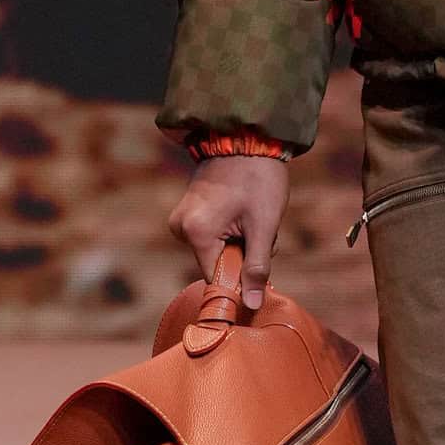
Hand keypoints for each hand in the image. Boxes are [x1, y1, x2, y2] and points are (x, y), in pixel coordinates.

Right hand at [168, 155, 292, 309]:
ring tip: (252, 215)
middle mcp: (180, 228)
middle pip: (218, 263)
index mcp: (196, 233)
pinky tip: (242, 211)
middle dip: (245, 254)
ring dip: (241, 242)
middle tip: (261, 228)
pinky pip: (212, 236)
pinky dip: (232, 231)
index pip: (216, 279)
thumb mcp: (264, 226)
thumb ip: (256, 268)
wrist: (246, 138)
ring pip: (218, 250)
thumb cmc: (258, 179)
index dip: (239, 281)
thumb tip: (251, 305)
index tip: (259, 270)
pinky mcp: (187, 212)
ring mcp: (181, 219)